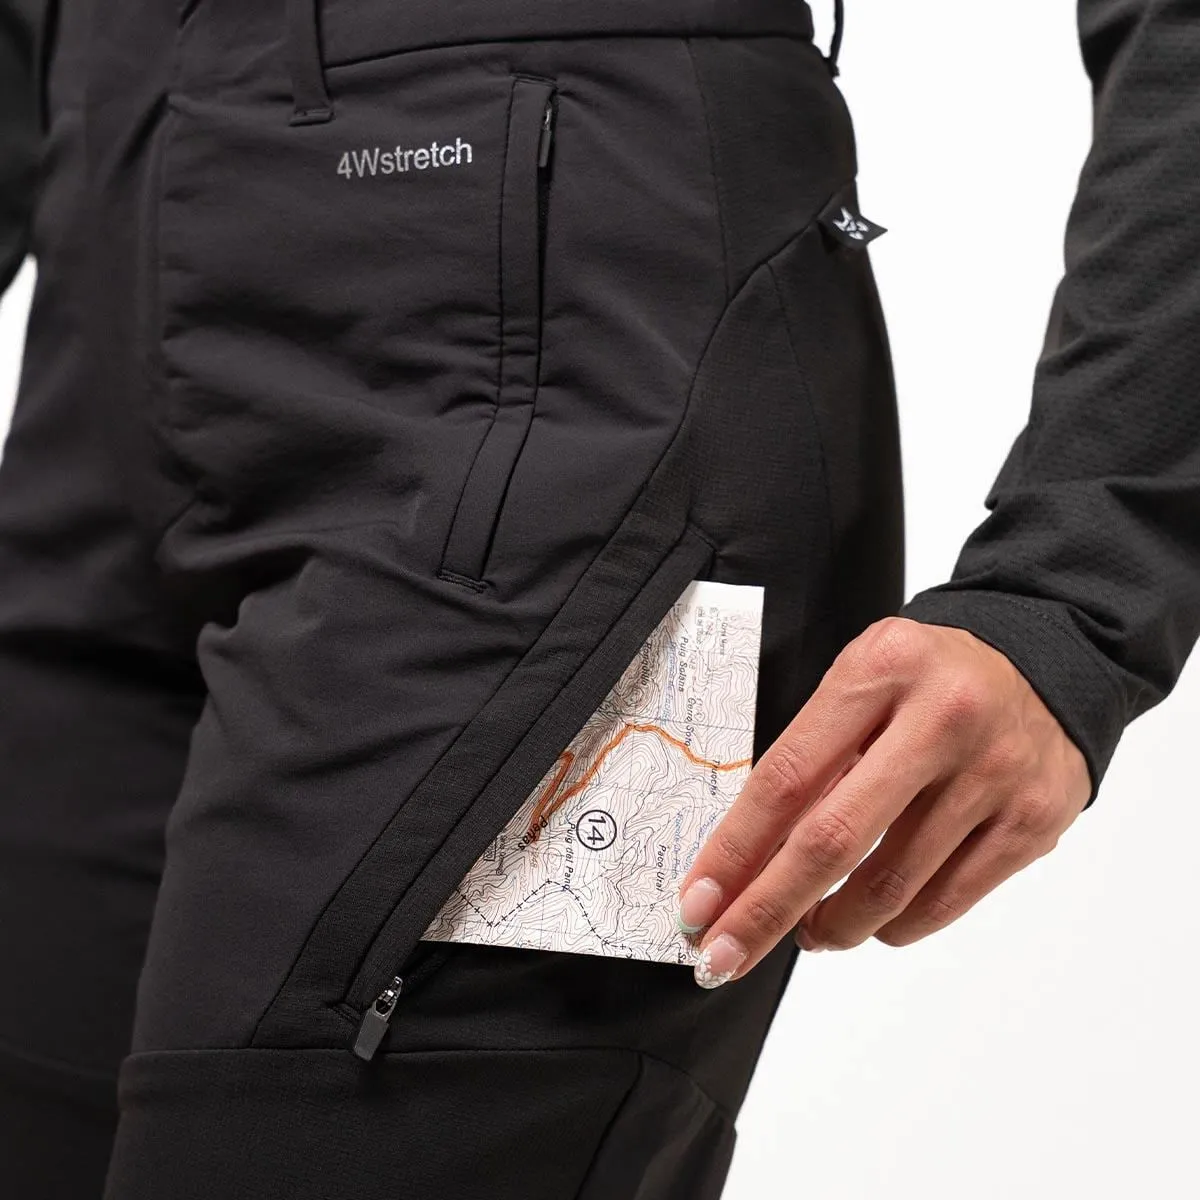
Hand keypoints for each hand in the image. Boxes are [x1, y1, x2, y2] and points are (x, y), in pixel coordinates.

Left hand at [676, 617, 1091, 987]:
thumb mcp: (862, 681)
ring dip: (830, 927)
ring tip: (807, 931)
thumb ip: (814, 755)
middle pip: (832, 842)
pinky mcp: (1033, 822)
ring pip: (890, 888)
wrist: (1047, 665)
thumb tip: (748, 861)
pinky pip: (944, 902)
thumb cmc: (927, 680)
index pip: (787, 777)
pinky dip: (893, 927)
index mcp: (880, 670)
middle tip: (723, 955)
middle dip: (765, 911)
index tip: (697, 903)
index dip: (735, 849)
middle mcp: (941, 719)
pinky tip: (871, 921)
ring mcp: (993, 774)